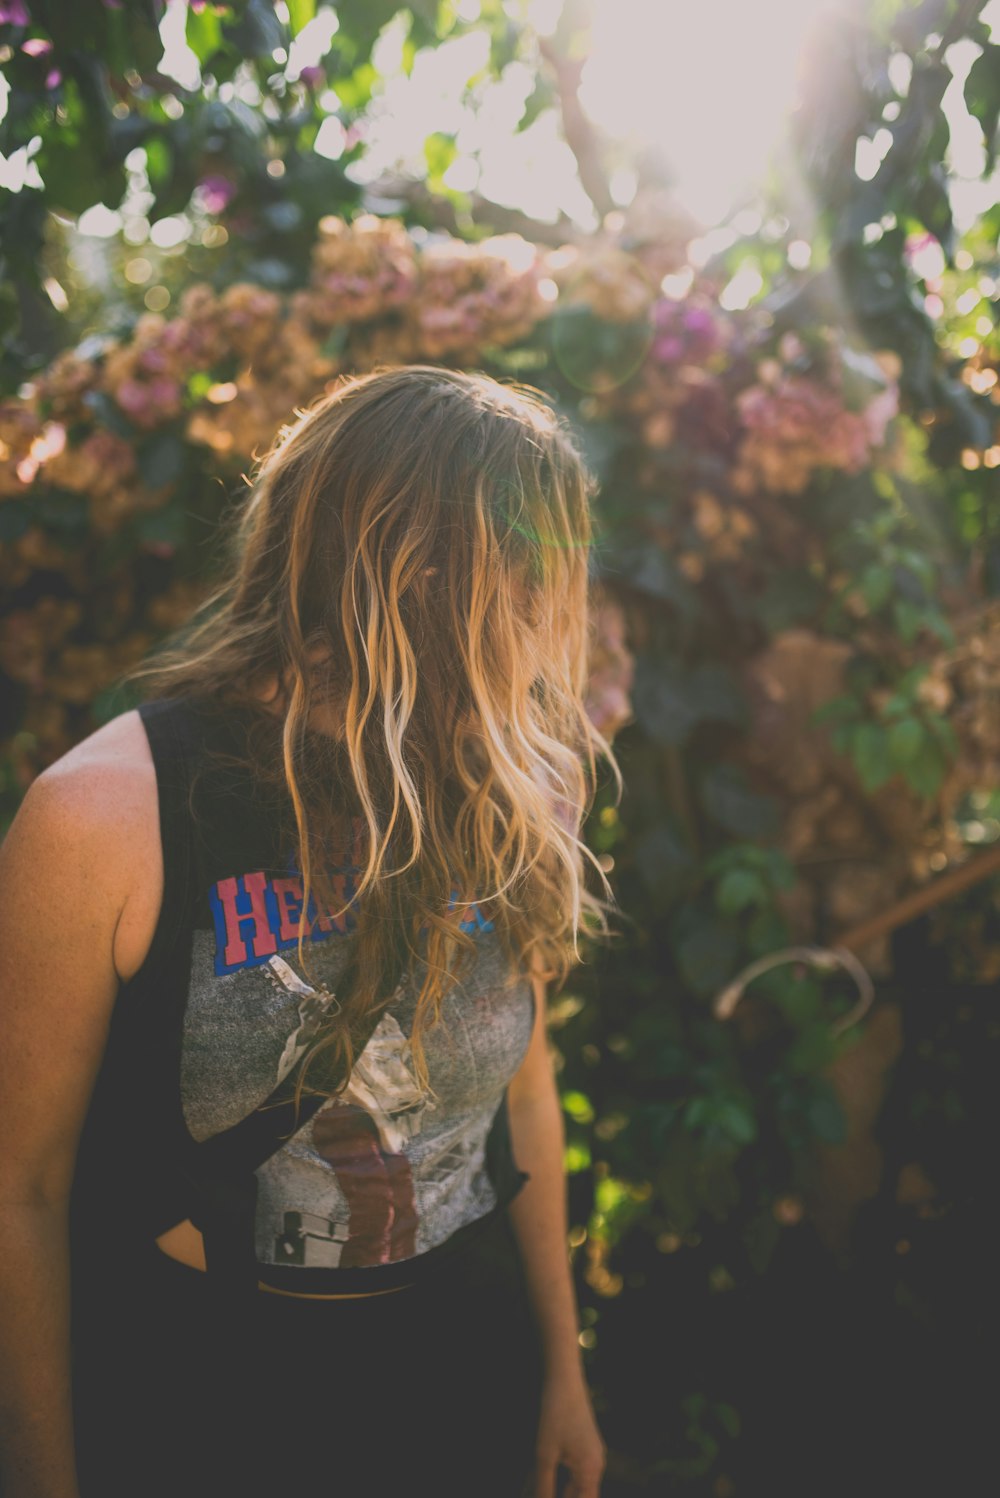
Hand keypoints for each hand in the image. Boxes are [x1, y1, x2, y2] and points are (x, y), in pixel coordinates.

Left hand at [529, 1366, 606, 1497]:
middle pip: (582, 1495)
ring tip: (543, 1488)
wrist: (565, 1380)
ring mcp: (594, 1454)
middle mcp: (597, 1465)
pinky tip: (549, 1473)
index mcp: (591, 1471)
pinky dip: (565, 1476)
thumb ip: (543, 1486)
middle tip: (542, 1492)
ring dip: (563, 1489)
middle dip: (562, 1495)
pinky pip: (579, 1470)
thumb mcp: (545, 1455)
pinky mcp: (588, 1444)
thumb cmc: (555, 1416)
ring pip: (580, 1483)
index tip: (546, 1496)